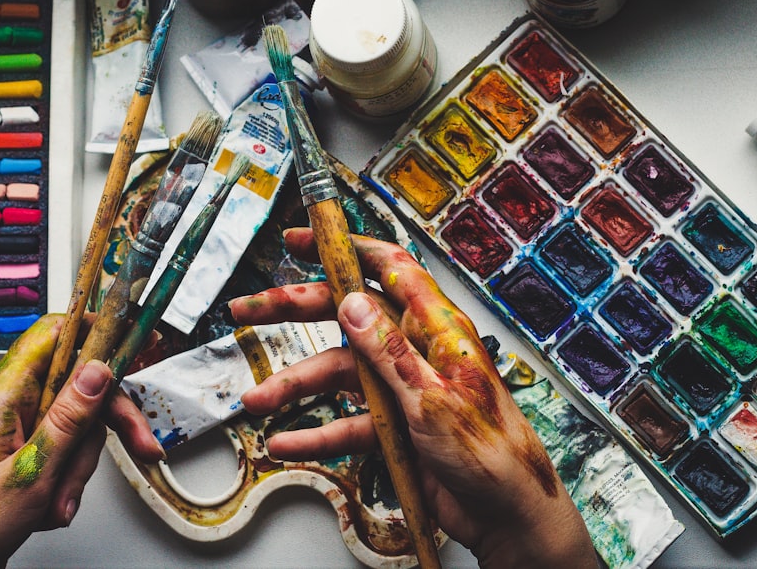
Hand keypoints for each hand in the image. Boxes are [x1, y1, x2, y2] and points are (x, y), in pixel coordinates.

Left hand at [0, 314, 115, 567]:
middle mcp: (11, 401)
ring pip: (79, 422)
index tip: (135, 335)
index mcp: (3, 393)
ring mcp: (18, 424)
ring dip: (80, 467)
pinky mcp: (25, 447)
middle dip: (109, 421)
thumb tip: (97, 371)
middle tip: (140, 444)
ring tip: (59, 499)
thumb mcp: (30, 473)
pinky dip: (67, 479)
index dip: (98, 327)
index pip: (54, 333)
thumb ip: (68, 419)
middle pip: (80, 385)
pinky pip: (66, 448)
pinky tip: (51, 504)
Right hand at [231, 229, 597, 568]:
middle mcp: (415, 350)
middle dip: (294, 311)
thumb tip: (352, 303)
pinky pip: (346, 422)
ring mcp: (402, 388)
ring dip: (295, 387)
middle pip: (346, 316)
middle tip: (248, 310)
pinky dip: (315, 432)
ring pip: (338, 375)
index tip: (300, 240)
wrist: (508, 515)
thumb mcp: (434, 399)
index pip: (387, 268)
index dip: (343, 248)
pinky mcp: (394, 425)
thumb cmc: (493, 452)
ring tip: (257, 401)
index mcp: (436, 328)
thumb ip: (389, 352)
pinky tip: (287, 441)